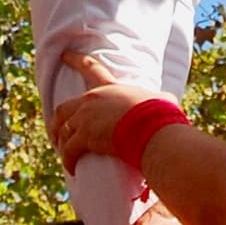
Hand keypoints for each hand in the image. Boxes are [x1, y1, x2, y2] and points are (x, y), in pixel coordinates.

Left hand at [44, 51, 152, 171]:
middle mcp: (92, 100)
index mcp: (109, 87)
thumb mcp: (160, 100)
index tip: (63, 55)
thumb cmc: (159, 114)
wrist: (151, 128)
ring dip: (60, 142)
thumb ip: (160, 98)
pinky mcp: (84, 138)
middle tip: (56, 132)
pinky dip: (68, 160)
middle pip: (63, 108)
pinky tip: (71, 169)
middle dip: (57, 121)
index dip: (75, 60)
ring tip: (62, 153)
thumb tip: (169, 102)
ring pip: (62, 130)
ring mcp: (85, 119)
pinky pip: (69, 151)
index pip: (89, 67)